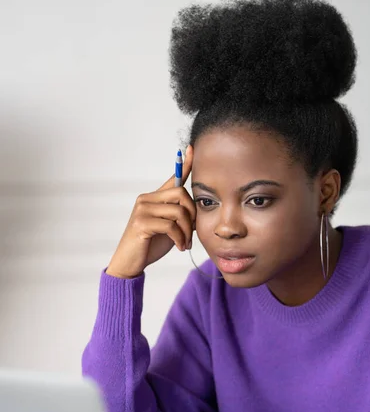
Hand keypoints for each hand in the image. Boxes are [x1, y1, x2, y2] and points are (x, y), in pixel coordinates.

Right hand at [106, 146, 193, 277]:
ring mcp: (142, 210)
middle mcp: (146, 199)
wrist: (129, 263)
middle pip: (181, 193)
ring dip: (187, 230)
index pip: (173, 177)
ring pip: (178, 211)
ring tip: (185, 243)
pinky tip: (180, 247)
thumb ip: (180, 216)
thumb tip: (199, 212)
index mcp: (154, 198)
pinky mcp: (141, 223)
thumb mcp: (169, 228)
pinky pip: (170, 226)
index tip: (191, 148)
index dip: (184, 163)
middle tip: (192, 232)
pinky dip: (180, 238)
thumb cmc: (150, 245)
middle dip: (192, 214)